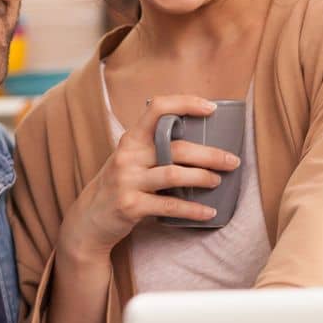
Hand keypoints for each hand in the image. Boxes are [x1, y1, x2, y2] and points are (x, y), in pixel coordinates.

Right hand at [58, 95, 240, 260]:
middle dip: (209, 154)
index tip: (211, 108)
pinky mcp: (131, 206)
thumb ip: (156, 148)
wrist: (90, 219)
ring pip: (174, 174)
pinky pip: (169, 207)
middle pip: (175, 147)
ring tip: (218, 181)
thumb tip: (201, 142)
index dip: (186, 103)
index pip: (158, 108)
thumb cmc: (121, 185)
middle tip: (232, 161)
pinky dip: (192, 210)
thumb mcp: (131, 160)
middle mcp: (128, 156)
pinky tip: (208, 212)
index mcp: (131, 139)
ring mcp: (128, 181)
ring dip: (202, 178)